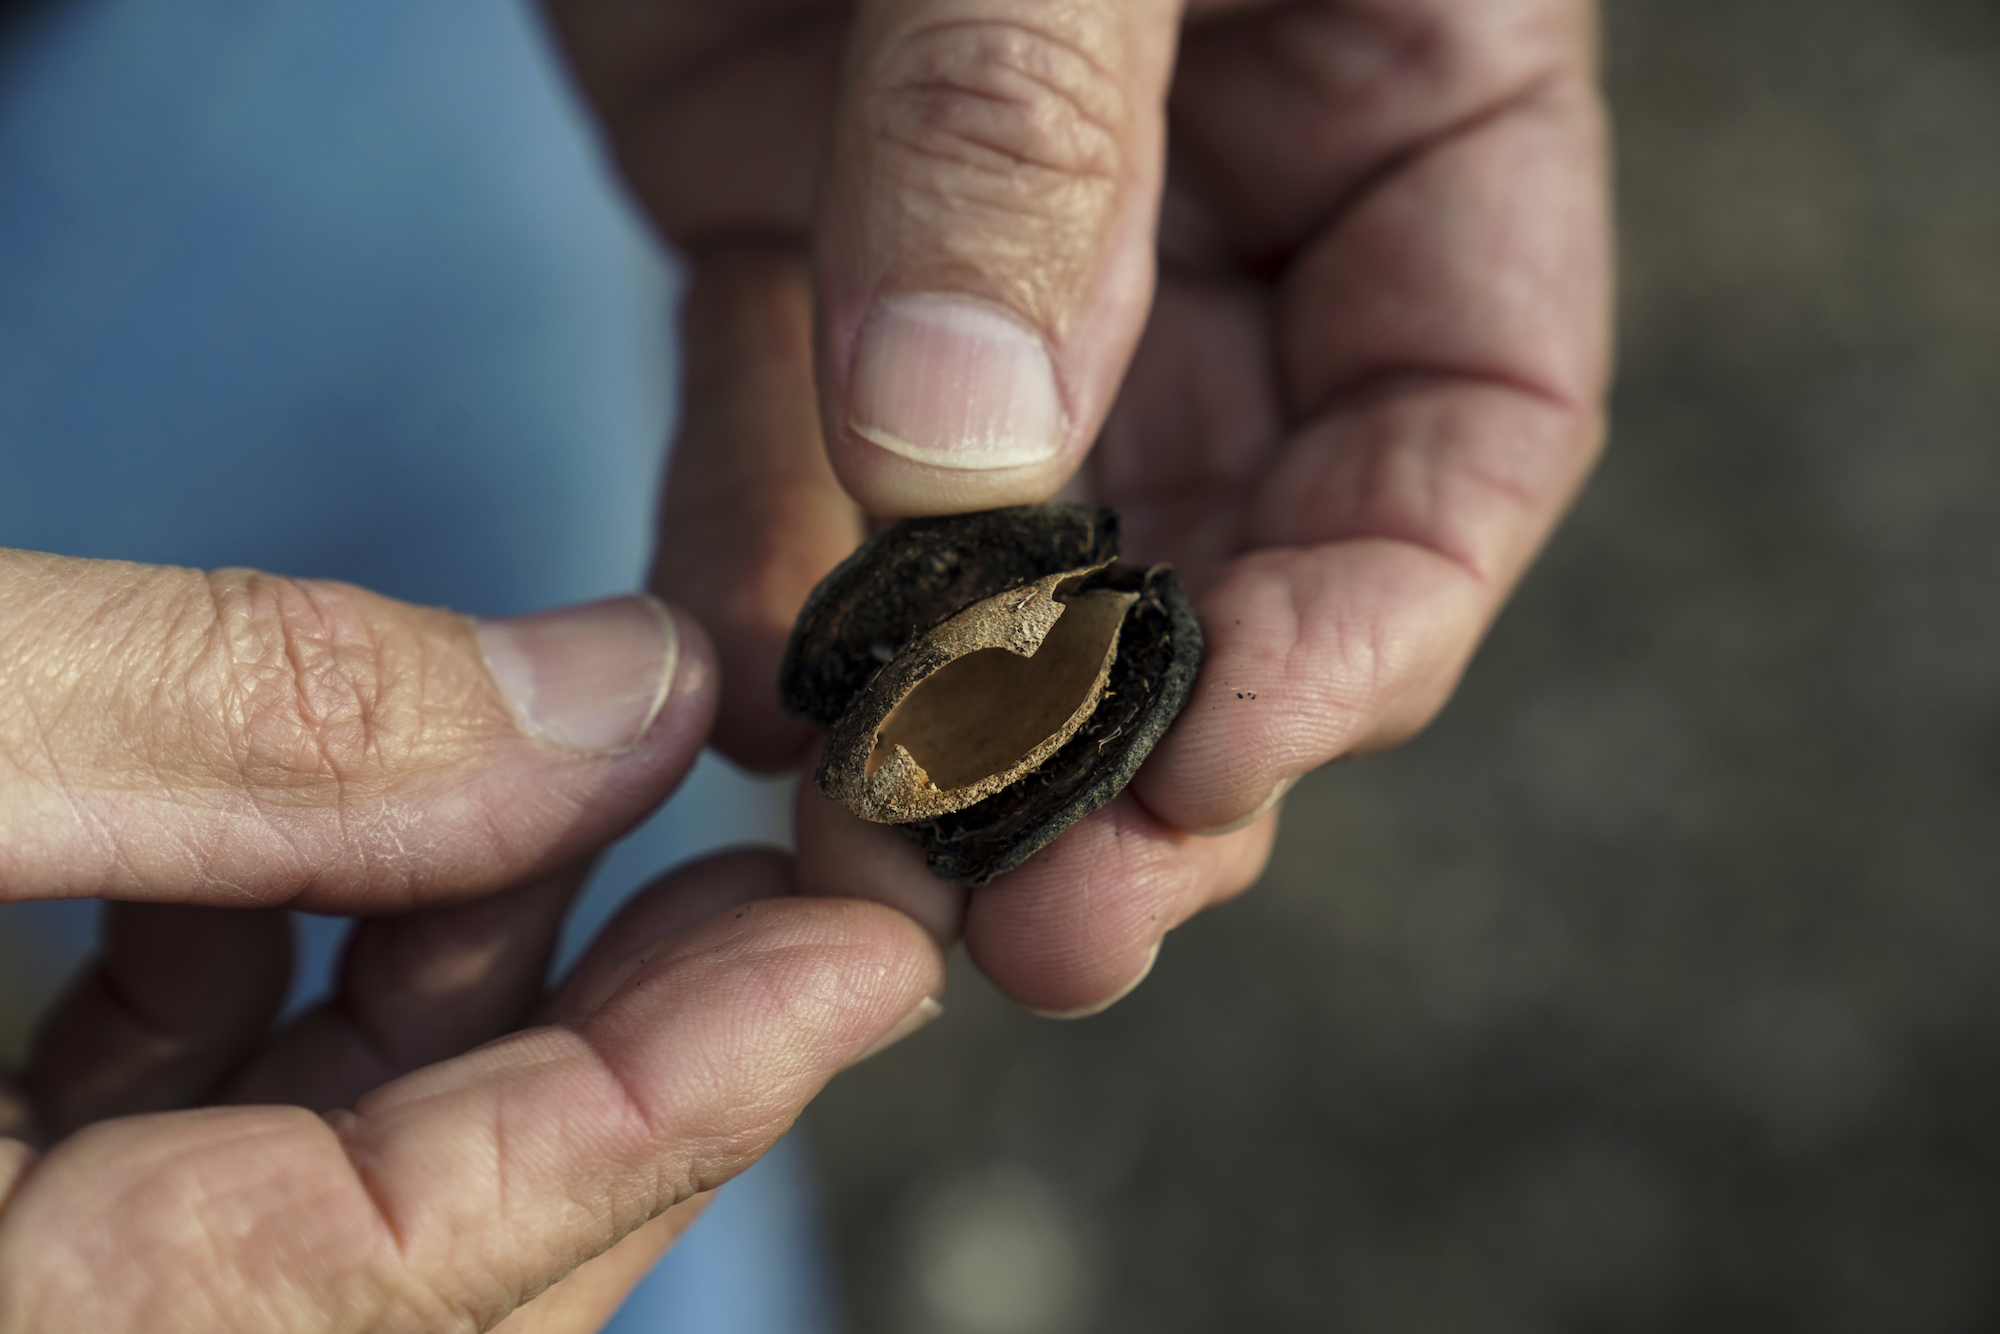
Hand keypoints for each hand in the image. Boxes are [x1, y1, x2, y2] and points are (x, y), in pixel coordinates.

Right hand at [0, 552, 942, 1330]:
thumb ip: (247, 720)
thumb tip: (612, 692)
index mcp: (5, 1324)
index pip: (409, 1264)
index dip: (663, 1104)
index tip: (860, 962)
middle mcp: (18, 1333)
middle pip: (401, 1259)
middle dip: (613, 1054)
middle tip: (794, 891)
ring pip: (297, 1180)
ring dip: (457, 975)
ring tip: (589, 789)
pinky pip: (151, 1120)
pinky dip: (260, 958)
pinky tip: (304, 809)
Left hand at [546, 0, 1609, 1012]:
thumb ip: (1035, 141)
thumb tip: (970, 474)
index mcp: (1404, 83)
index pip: (1466, 426)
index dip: (1368, 622)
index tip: (1228, 759)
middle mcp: (1219, 189)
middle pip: (1233, 539)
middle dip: (1145, 744)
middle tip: (1049, 925)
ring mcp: (998, 228)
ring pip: (1008, 546)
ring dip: (945, 725)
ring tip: (876, 880)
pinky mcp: (790, 224)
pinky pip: (794, 453)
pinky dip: (767, 588)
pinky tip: (737, 708)